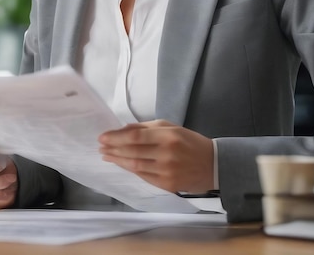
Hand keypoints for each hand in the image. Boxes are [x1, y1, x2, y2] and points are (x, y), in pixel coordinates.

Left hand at [98, 120, 213, 193]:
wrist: (213, 165)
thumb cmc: (190, 142)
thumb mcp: (172, 127)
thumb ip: (147, 128)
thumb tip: (124, 130)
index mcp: (168, 136)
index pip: (136, 137)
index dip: (116, 137)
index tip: (103, 137)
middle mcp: (166, 154)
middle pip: (133, 152)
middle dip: (114, 149)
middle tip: (101, 147)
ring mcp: (166, 171)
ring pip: (135, 166)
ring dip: (118, 161)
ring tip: (107, 156)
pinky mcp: (167, 185)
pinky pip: (144, 176)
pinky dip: (131, 170)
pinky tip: (122, 164)